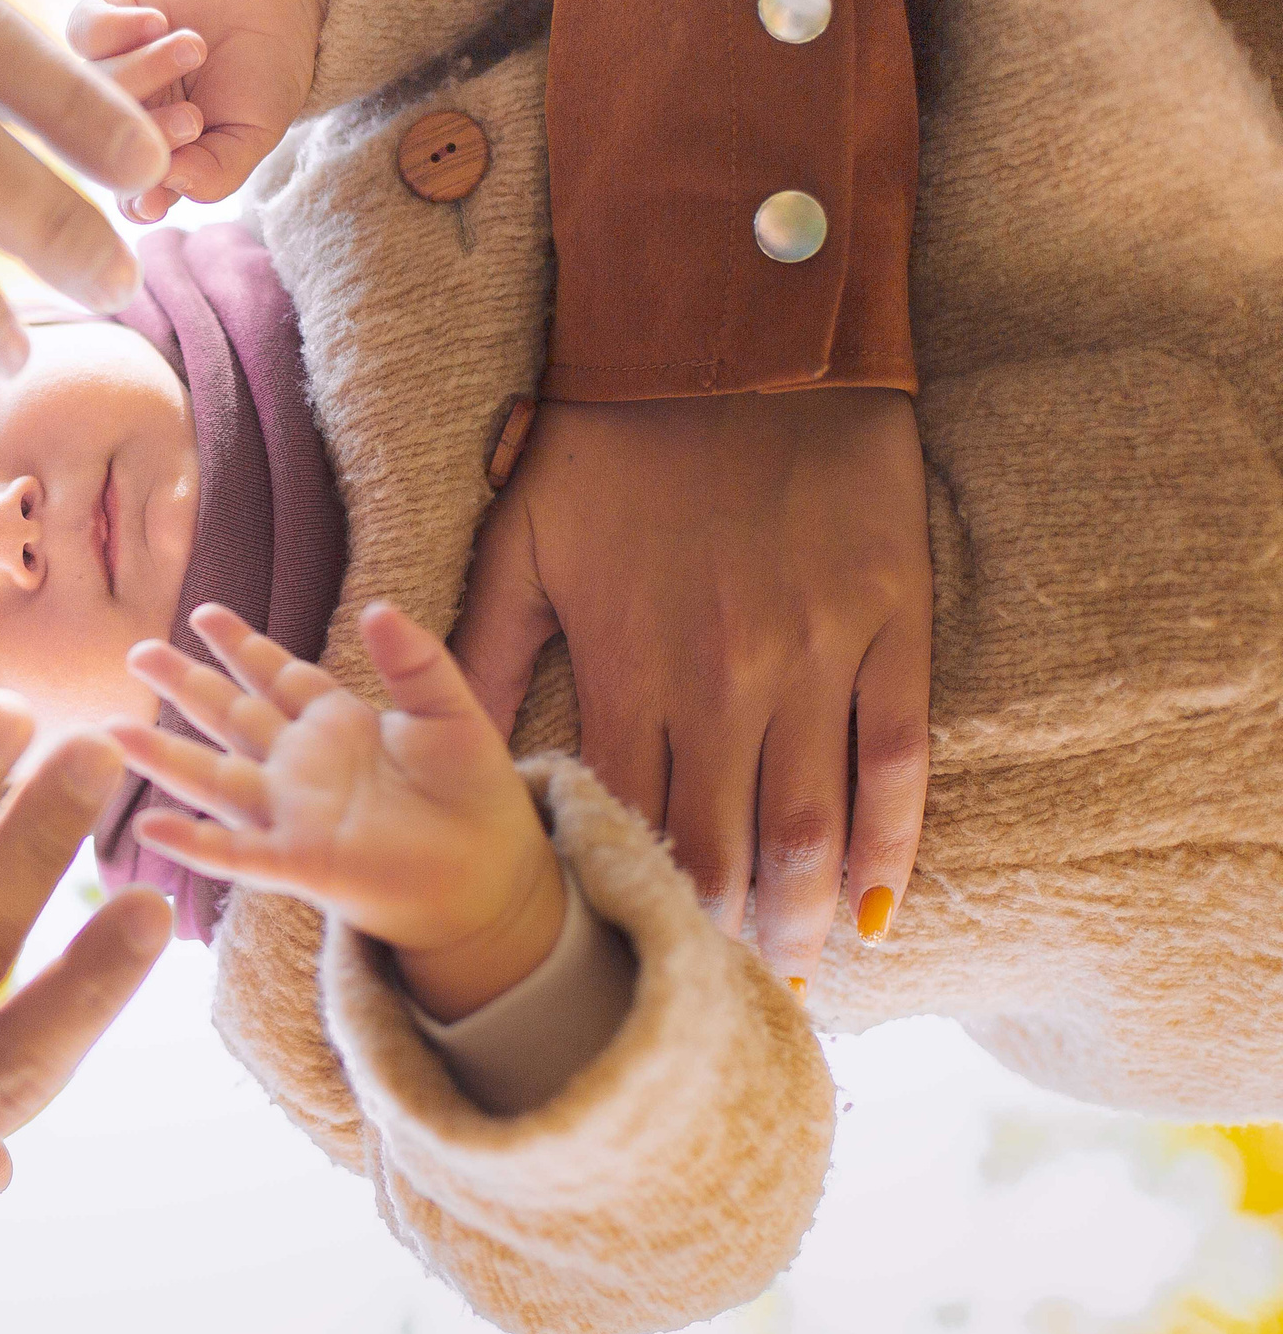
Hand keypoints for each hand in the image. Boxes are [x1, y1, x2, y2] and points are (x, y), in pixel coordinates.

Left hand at [66, 0, 328, 223]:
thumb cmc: (263, 71)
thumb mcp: (256, 132)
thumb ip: (216, 172)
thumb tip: (165, 188)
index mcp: (154, 155)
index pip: (128, 192)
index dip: (135, 200)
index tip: (152, 201)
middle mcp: (122, 114)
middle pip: (105, 140)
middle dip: (147, 136)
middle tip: (192, 119)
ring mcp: (108, 65)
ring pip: (95, 86)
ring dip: (146, 70)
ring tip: (195, 47)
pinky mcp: (102, 15)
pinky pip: (83, 34)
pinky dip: (119, 30)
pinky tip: (158, 21)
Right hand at [109, 602, 563, 1021]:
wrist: (493, 876)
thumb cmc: (476, 797)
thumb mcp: (451, 712)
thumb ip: (415, 661)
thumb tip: (377, 607)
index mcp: (337, 724)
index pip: (278, 675)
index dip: (241, 644)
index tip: (204, 611)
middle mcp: (303, 765)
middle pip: (230, 715)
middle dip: (184, 683)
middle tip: (137, 651)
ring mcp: (294, 814)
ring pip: (215, 777)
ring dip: (164, 757)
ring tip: (113, 733)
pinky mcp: (300, 863)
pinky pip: (235, 852)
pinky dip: (193, 843)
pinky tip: (148, 827)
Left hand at [449, 388, 932, 985]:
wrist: (737, 331)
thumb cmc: (610, 438)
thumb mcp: (520, 541)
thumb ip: (481, 657)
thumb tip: (438, 746)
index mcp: (630, 664)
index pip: (626, 817)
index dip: (623, 898)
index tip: (616, 959)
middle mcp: (727, 679)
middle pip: (723, 845)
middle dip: (714, 936)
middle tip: (709, 1002)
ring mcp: (819, 656)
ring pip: (813, 823)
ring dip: (803, 916)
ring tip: (795, 983)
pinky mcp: (891, 624)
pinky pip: (896, 757)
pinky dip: (893, 841)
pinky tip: (884, 907)